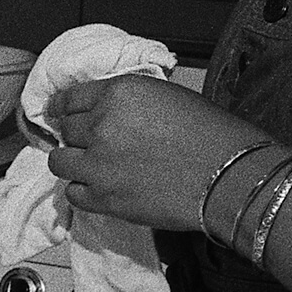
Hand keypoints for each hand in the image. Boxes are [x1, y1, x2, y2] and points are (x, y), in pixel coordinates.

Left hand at [47, 74, 270, 230]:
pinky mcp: (104, 198)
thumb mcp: (167, 97)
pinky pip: (73, 193)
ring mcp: (99, 164)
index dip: (63, 109)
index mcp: (119, 93)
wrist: (232, 176)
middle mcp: (101, 125)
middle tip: (94, 144)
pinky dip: (83, 190)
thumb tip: (104, 113)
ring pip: (59, 161)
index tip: (59, 115)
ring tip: (91, 167)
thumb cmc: (212, 134)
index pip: (70, 99)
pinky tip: (100, 188)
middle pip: (66, 130)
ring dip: (73, 162)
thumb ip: (128, 103)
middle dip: (77, 136)